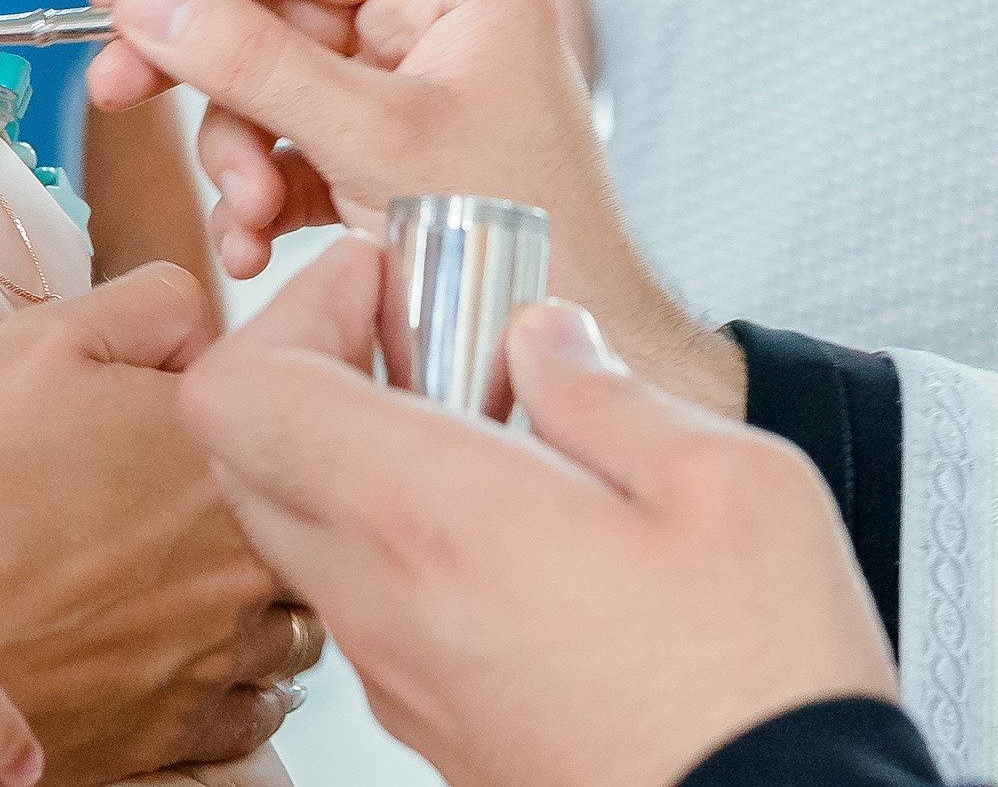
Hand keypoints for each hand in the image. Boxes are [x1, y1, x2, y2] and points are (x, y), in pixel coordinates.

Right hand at [0, 265, 325, 785]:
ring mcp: (218, 653)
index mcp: (226, 454)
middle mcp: (244, 559)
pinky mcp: (180, 732)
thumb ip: (154, 305)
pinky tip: (180, 645)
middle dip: (278, 500)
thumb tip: (210, 322)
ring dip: (262, 593)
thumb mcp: (43, 340)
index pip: (315, 405)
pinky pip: (256, 707)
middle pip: (315, 520)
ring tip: (190, 572)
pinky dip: (234, 680)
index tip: (248, 397)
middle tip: (201, 494)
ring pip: (297, 618)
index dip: (277, 395)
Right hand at [85, 0, 606, 277]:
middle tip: (115, 88)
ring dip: (236, 159)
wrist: (549, 378)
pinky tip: (253, 246)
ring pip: (269, 93)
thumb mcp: (375, 140)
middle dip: (203, 71)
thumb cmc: (516, 245)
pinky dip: (258, 198)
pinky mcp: (383, 166)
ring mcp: (407, 102)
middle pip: (273, 16)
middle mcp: (433, 34)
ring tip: (242, 217)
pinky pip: (289, 154)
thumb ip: (256, 63)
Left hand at [178, 237, 896, 786]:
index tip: (383, 278)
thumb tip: (542, 338)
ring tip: (492, 426)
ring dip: (359, 450)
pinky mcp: (433, 720)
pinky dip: (399, 532)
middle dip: (316, 365)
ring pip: (302, 528)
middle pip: (247, 453)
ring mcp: (398, 673)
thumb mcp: (729, 484)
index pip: (240, 393)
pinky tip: (516, 518)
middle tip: (430, 335)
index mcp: (434, 517)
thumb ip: (605, 392)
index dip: (294, 308)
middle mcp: (385, 601)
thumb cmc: (758, 687)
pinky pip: (365, 598)